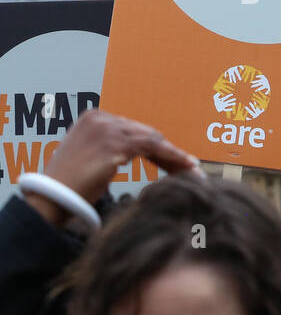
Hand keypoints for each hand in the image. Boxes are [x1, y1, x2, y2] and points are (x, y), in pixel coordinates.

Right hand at [23, 108, 201, 226]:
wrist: (53, 196)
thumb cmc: (71, 185)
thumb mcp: (93, 159)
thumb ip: (113, 150)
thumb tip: (137, 153)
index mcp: (94, 118)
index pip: (135, 130)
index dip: (157, 147)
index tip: (173, 160)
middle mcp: (101, 118)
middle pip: (146, 134)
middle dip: (168, 152)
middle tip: (188, 168)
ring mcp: (108, 129)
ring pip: (153, 140)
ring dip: (175, 156)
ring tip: (192, 171)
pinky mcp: (116, 144)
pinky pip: (154, 148)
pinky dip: (173, 157)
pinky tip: (187, 167)